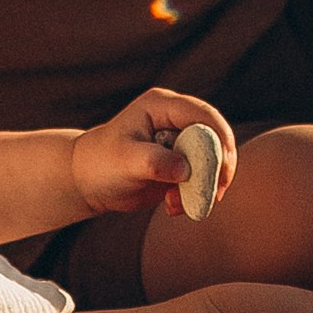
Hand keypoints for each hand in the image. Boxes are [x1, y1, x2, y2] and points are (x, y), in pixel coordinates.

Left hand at [70, 91, 236, 219]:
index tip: (223, 170)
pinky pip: (201, 178)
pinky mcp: (181, 163)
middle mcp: (175, 119)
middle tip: (216, 194)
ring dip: (203, 186)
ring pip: (212, 161)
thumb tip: (185, 170)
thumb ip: (154, 161)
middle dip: (218, 168)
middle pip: (215, 138)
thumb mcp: (124, 160)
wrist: (89, 181)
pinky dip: (193, 195)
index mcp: (162, 106)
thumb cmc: (101, 163)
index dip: (219, 139)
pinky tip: (171, 206)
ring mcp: (180, 141)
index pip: (203, 116)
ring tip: (175, 205)